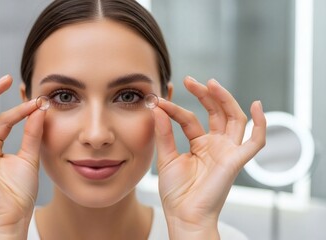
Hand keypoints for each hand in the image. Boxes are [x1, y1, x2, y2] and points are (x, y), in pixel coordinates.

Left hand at [153, 76, 265, 238]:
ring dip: (225, 99)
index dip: (175, 108)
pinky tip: (256, 106)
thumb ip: (164, 133)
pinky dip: (260, 124)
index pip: (190, 118)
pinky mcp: (236, 161)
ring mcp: (227, 151)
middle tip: (191, 80)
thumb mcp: (166, 157)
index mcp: (200, 145)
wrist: (183, 215)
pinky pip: (255, 142)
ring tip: (210, 83)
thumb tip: (157, 108)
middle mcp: (216, 145)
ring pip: (234, 118)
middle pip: (217, 112)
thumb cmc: (176, 192)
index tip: (159, 100)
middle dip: (205, 95)